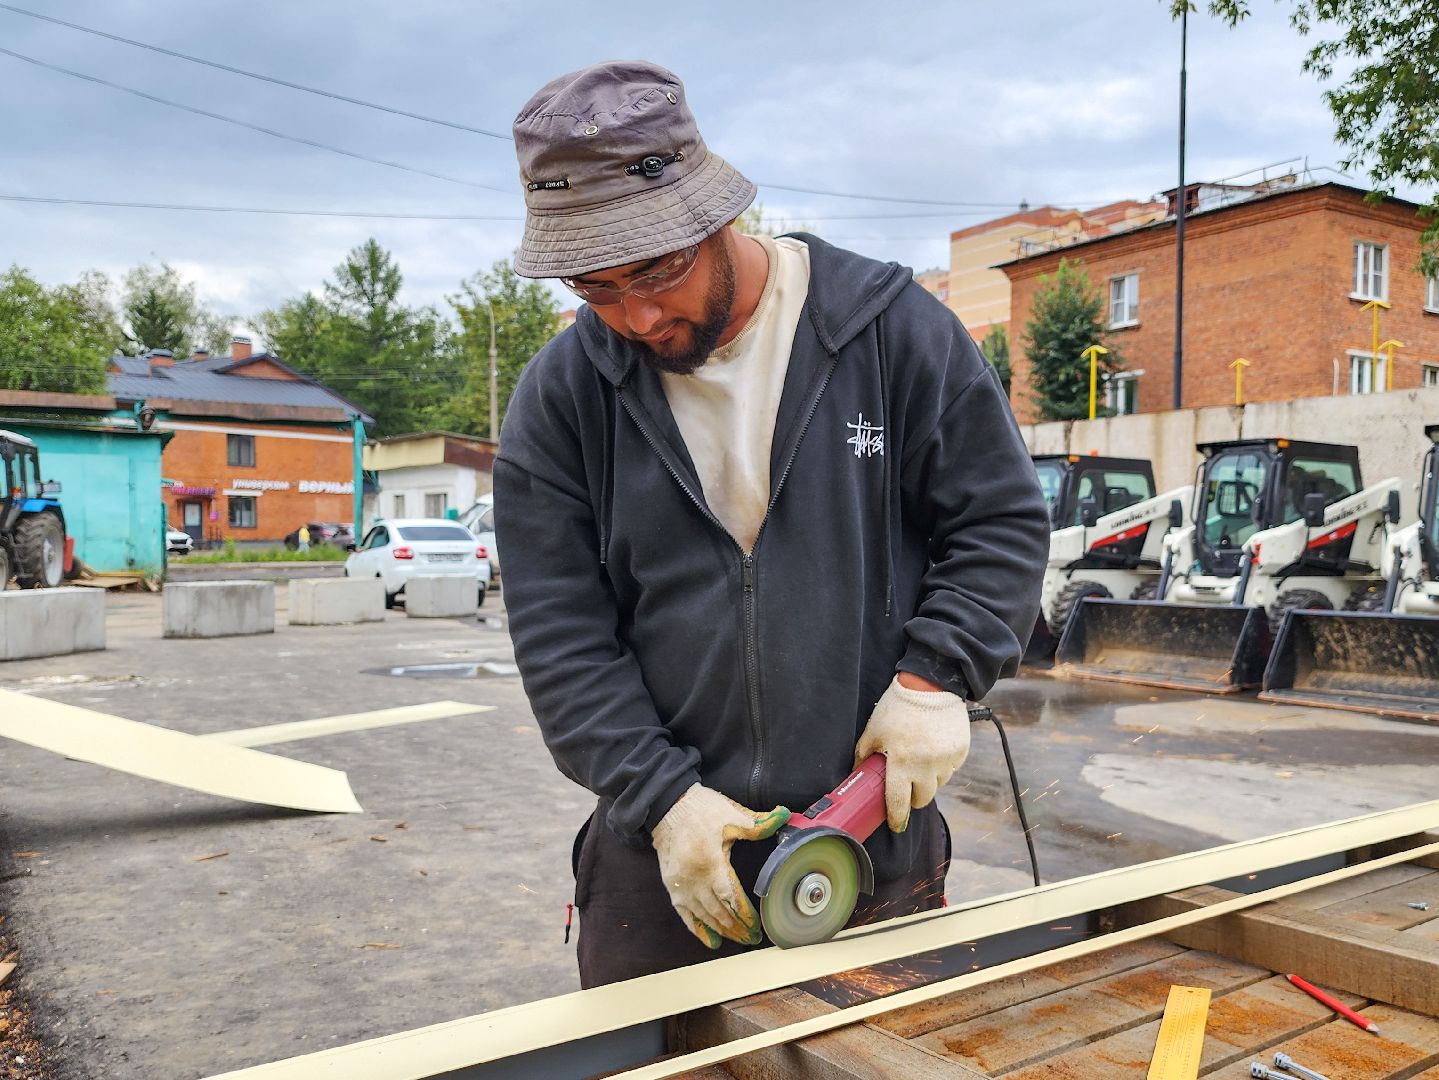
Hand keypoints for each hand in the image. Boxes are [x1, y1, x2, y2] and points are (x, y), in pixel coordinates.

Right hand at [651, 784, 789, 948]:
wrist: (668, 806)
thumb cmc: (701, 809)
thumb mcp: (732, 814)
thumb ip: (758, 823)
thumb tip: (784, 815)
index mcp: (711, 861)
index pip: (730, 897)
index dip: (743, 915)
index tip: (756, 926)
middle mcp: (694, 877)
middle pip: (718, 912)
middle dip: (737, 928)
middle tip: (752, 937)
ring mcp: (680, 884)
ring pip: (703, 916)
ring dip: (722, 930)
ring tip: (738, 938)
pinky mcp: (671, 886)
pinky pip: (685, 915)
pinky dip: (698, 929)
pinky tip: (712, 940)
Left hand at [855, 675, 971, 832]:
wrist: (930, 685)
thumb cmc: (897, 707)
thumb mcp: (874, 731)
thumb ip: (864, 755)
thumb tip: (856, 774)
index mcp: (901, 762)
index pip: (898, 802)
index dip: (896, 817)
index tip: (895, 824)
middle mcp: (926, 765)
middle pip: (922, 799)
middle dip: (913, 797)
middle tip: (906, 785)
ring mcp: (946, 760)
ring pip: (937, 784)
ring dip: (928, 780)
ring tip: (919, 760)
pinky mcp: (960, 752)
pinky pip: (950, 769)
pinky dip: (941, 766)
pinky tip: (933, 749)